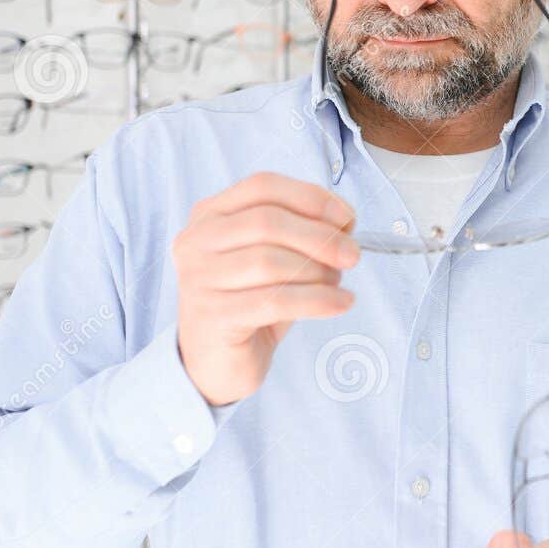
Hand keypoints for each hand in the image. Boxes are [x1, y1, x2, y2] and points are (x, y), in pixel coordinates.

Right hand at [173, 171, 358, 406]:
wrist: (217, 361)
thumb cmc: (250, 302)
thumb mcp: (276, 258)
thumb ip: (302, 232)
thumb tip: (344, 222)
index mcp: (210, 214)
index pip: (263, 186)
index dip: (311, 197)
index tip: (347, 218)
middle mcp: (196, 241)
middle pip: (267, 222)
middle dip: (320, 237)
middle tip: (352, 256)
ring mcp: (199, 279)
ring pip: (270, 262)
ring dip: (317, 272)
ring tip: (337, 284)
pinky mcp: (213, 317)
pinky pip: (275, 301)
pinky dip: (317, 301)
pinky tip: (340, 303)